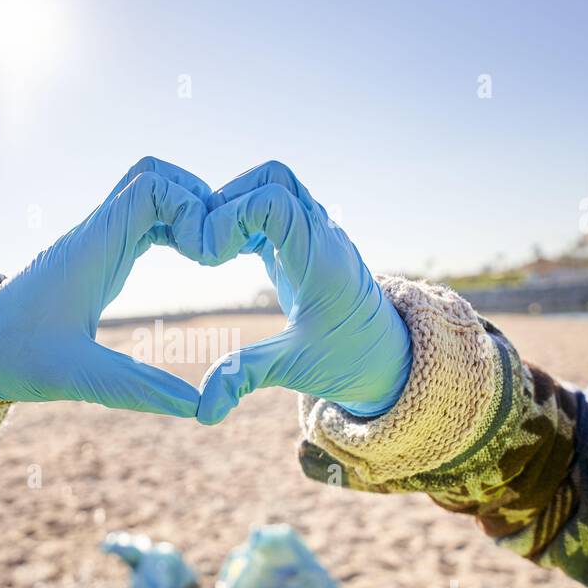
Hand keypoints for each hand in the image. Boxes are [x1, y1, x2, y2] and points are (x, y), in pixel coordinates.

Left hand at [0, 157, 209, 416]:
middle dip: (197, 200)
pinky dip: (175, 229)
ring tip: (213, 255)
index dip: (190, 209)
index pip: (150, 187)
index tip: (206, 256)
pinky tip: (192, 262)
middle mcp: (97, 234)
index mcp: (92, 249)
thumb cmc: (16, 356)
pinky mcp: (101, 254)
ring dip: (188, 214)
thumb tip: (198, 407)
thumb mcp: (77, 376)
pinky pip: (146, 220)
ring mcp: (99, 240)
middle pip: (156, 176)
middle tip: (219, 248)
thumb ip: (137, 389)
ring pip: (153, 194)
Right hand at [191, 161, 411, 424]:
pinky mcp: (303, 241)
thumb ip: (247, 376)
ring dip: (235, 206)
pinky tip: (222, 255)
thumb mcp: (295, 367)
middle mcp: (320, 234)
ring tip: (209, 249)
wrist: (386, 356)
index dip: (231, 217)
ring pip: (273, 185)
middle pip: (274, 176)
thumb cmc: (346, 360)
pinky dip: (242, 218)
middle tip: (204, 242)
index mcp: (320, 257)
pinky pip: (271, 207)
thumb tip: (202, 410)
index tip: (209, 257)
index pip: (272, 201)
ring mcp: (313, 232)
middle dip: (230, 198)